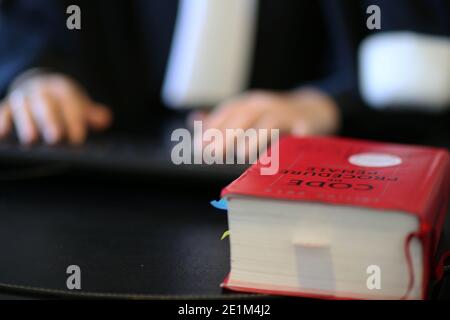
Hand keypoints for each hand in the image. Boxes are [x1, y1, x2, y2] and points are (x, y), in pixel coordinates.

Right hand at [0, 73, 111, 144]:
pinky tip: (2, 135)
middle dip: (51, 121)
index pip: (69, 103)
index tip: (78, 138)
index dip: (74, 120)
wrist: (40, 85)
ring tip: (31, 140)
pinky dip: (2, 121)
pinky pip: (3, 111)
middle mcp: (41, 91)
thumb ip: (92, 114)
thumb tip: (105, 119)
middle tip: (55, 138)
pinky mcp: (8, 106)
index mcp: (62, 89)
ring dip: (26, 123)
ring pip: (23, 108)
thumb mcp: (80, 105)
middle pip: (46, 105)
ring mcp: (23, 97)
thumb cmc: (64, 103)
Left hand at [189, 89, 339, 156]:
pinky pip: (298, 132)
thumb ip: (222, 120)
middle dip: (228, 135)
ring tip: (242, 155)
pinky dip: (290, 139)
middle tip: (215, 154)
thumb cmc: (275, 118)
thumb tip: (193, 119)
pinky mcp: (306, 123)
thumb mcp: (248, 115)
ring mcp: (286, 113)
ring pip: (268, 123)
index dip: (212, 128)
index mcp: (249, 103)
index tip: (200, 147)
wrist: (314, 109)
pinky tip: (281, 152)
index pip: (227, 113)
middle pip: (244, 117)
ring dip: (254, 139)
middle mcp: (265, 105)